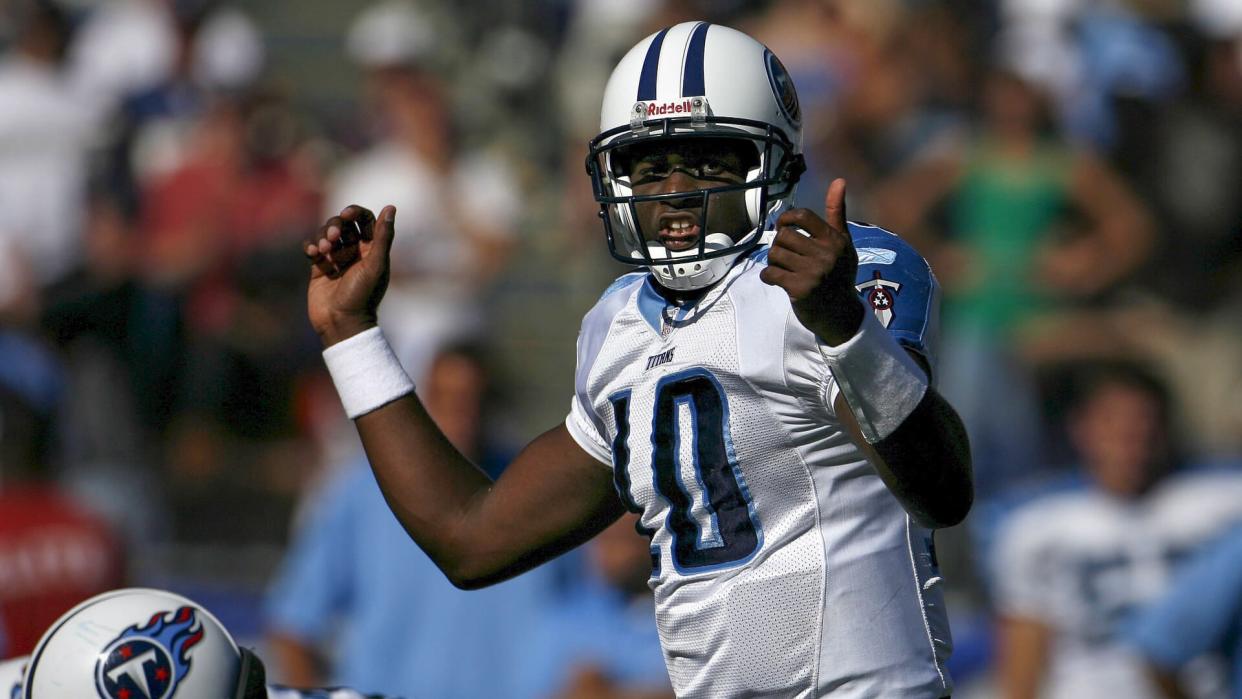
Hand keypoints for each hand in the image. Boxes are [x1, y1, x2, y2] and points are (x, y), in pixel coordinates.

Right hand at [305, 204, 395, 345]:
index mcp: (372, 249)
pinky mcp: (319, 267)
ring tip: (323, 250)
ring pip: (326, 233)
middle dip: (335, 224)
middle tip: (333, 237)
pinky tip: (313, 253)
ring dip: (323, 235)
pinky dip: (311, 245)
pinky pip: (313, 246)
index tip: (346, 215)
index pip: (364, 220)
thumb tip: (391, 207)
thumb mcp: (376, 265)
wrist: (342, 322)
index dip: (355, 212)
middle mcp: (355, 251)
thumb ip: (383, 236)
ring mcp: (336, 258)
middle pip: (343, 223)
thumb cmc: (363, 295)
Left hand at [759, 178, 862, 344]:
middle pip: (784, 236)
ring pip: (775, 254)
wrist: (841, 315)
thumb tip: (839, 180)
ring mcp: (813, 272)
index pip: (802, 216)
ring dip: (773, 261)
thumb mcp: (843, 243)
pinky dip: (768, 276)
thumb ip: (837, 213)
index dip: (786, 218)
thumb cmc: (839, 275)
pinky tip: (776, 280)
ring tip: (782, 268)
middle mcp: (825, 254)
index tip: (783, 227)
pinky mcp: (800, 289)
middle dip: (779, 244)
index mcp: (834, 240)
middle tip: (784, 255)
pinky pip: (771, 273)